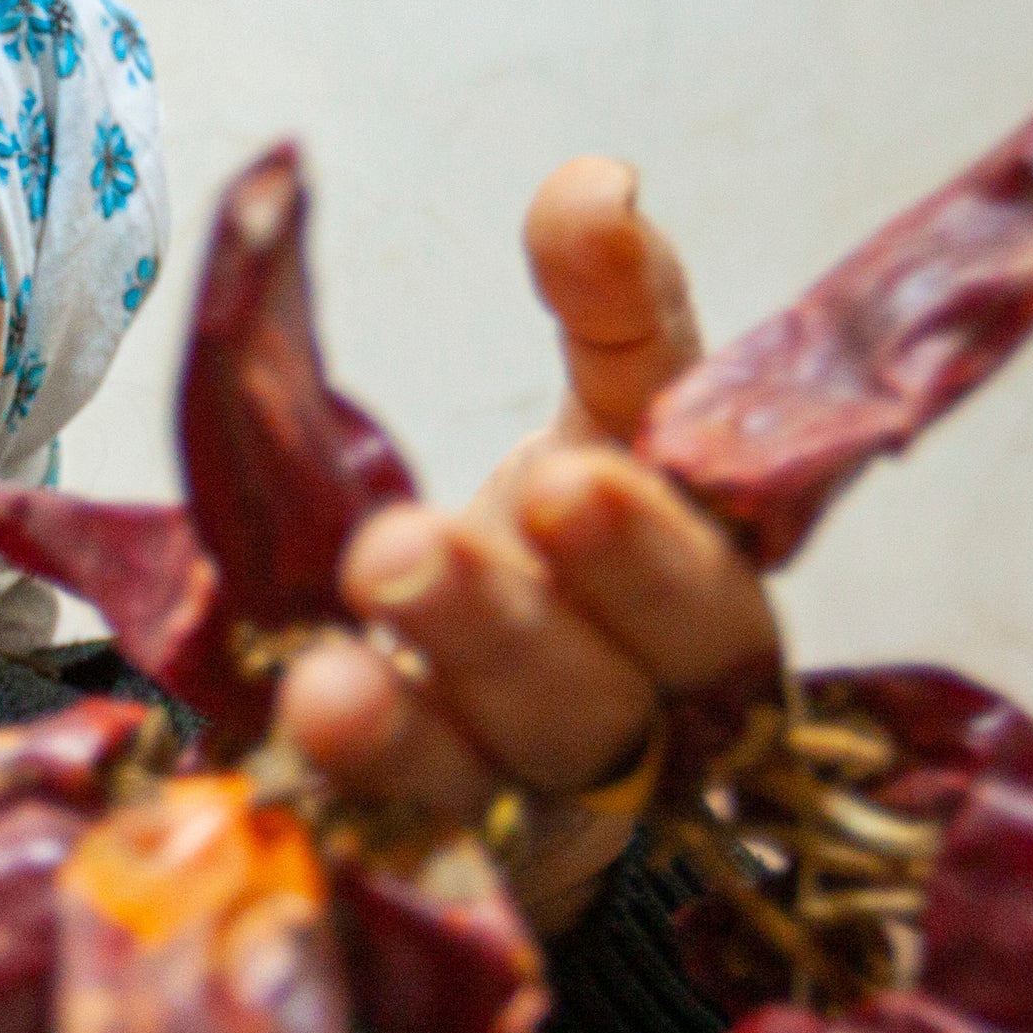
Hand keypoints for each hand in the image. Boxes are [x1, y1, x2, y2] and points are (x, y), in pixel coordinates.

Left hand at [276, 157, 781, 935]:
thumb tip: (599, 189)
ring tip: (333, 664)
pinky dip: (369, 769)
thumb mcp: (597, 421)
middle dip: (528, 607)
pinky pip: (424, 815)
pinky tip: (311, 721)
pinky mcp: (473, 843)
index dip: (657, 508)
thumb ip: (613, 309)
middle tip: (402, 555)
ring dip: (432, 691)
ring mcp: (569, 778)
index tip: (565, 473)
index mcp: (713, 562)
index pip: (720, 524)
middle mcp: (666, 682)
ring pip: (529, 744)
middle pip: (641, 659)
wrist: (475, 725)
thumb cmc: (548, 554)